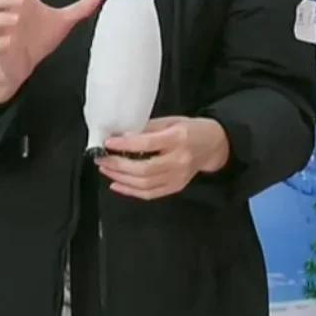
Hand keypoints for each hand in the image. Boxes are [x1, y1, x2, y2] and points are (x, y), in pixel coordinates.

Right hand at [0, 0, 103, 103]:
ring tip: (16, 20)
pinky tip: (10, 43)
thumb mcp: (63, 22)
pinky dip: (0, 43)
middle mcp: (8, 16)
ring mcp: (2, 33)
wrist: (25, 64)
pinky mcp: (0, 50)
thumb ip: (80, 8)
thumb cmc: (40, 38)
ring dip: (0, 19)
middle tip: (20, 1)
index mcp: (22, 4)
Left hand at [98, 117, 230, 199]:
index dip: (125, 145)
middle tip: (101, 158)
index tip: (108, 142)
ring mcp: (178, 177)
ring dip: (121, 178)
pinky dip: (131, 191)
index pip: (147, 144)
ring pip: (144, 184)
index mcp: (178, 139)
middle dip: (118, 165)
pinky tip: (117, 184)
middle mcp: (178, 160)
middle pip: (143, 169)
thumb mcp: (171, 121)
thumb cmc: (190, 129)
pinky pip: (150, 193)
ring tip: (106, 169)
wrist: (213, 145)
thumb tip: (121, 135)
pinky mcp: (176, 187)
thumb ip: (148, 129)